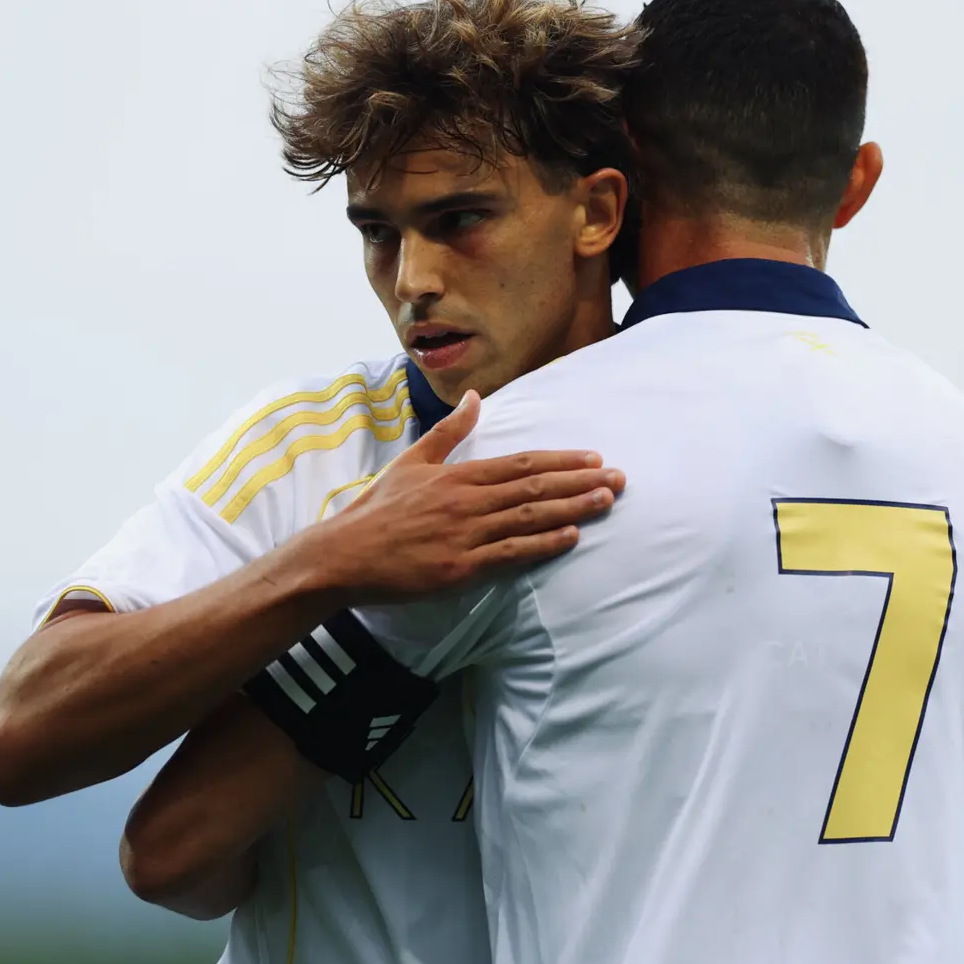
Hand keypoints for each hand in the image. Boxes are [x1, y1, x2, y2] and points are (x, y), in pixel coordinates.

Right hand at [293, 390, 623, 603]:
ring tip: (607, 501)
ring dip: (572, 508)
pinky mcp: (460, 567)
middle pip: (534, 487)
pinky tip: (570, 536)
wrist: (344, 555)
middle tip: (619, 478)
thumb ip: (449, 430)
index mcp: (457, 475)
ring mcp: (465, 535)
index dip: (561, 460)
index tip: (594, 458)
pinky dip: (542, 544)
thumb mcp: (412, 460)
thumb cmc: (378, 509)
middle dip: (580, 481)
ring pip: (529, 517)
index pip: (521, 463)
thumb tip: (474, 396)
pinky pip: (510, 553)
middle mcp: (467, 501)